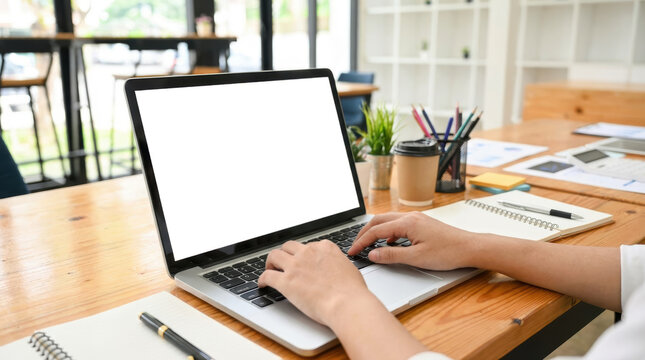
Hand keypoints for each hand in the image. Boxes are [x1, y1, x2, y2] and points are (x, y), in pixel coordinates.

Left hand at [258, 240, 374, 325]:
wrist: (347, 303)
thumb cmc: (352, 291)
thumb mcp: (349, 268)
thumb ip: (337, 264)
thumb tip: (336, 269)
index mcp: (325, 248)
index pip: (308, 245)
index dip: (303, 253)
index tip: (301, 260)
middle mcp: (308, 253)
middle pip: (288, 246)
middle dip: (285, 254)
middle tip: (282, 262)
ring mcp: (295, 266)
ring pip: (274, 255)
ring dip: (270, 262)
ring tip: (270, 269)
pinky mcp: (286, 281)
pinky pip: (267, 276)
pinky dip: (262, 279)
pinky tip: (262, 284)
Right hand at [348, 212, 476, 269]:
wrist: (469, 248)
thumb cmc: (448, 252)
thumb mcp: (416, 258)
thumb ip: (392, 255)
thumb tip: (373, 254)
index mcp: (407, 223)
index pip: (376, 231)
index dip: (361, 241)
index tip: (352, 251)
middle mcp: (410, 217)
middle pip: (379, 221)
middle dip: (364, 233)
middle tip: (355, 245)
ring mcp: (416, 218)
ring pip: (388, 221)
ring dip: (376, 231)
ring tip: (368, 243)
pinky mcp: (421, 223)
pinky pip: (398, 224)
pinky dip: (388, 232)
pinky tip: (389, 243)